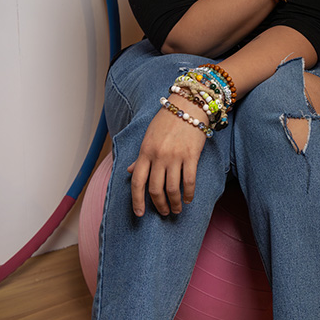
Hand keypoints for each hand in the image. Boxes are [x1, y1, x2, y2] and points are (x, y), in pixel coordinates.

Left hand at [127, 97, 207, 216]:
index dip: (137, 201)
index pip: (137, 182)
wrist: (188, 105)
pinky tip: (188, 199)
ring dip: (174, 203)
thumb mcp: (148, 137)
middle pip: (155, 189)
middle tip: (164, 213)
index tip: (139, 213)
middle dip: (159, 205)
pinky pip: (189, 181)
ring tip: (177, 209)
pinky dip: (188, 194)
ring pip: (172, 189)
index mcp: (145, 151)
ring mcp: (175, 157)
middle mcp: (158, 156)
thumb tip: (129, 171)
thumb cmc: (167, 121)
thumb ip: (140, 157)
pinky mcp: (191, 156)